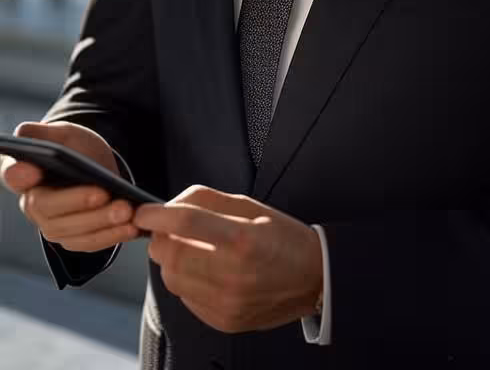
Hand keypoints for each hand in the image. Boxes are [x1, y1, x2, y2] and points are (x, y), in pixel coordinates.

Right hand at [0, 121, 138, 251]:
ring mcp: (51, 225)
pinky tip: (131, 227)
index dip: (20, 175)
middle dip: (79, 203)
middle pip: (48, 209)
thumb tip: (22, 133)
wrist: (96, 166)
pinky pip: (88, 243)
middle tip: (105, 194)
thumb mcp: (65, 134)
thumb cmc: (75, 148)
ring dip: (101, 223)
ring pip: (72, 231)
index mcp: (24, 174)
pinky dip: (111, 236)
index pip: (14, 176)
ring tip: (126, 211)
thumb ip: (43, 133)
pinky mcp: (72, 239)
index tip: (32, 171)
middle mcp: (32, 205)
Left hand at [133, 185, 322, 333]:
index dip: (157, 215)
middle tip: (169, 229)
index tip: (143, 211)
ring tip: (190, 249)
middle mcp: (233, 275)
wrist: (313, 278)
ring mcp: (226, 303)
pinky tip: (205, 270)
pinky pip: (186, 298)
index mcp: (242, 239)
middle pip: (170, 254)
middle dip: (161, 237)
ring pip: (172, 279)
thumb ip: (207, 201)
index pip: (185, 223)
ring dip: (171, 260)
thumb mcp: (251, 206)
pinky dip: (186, 281)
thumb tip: (172, 203)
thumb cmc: (284, 238)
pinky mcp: (223, 321)